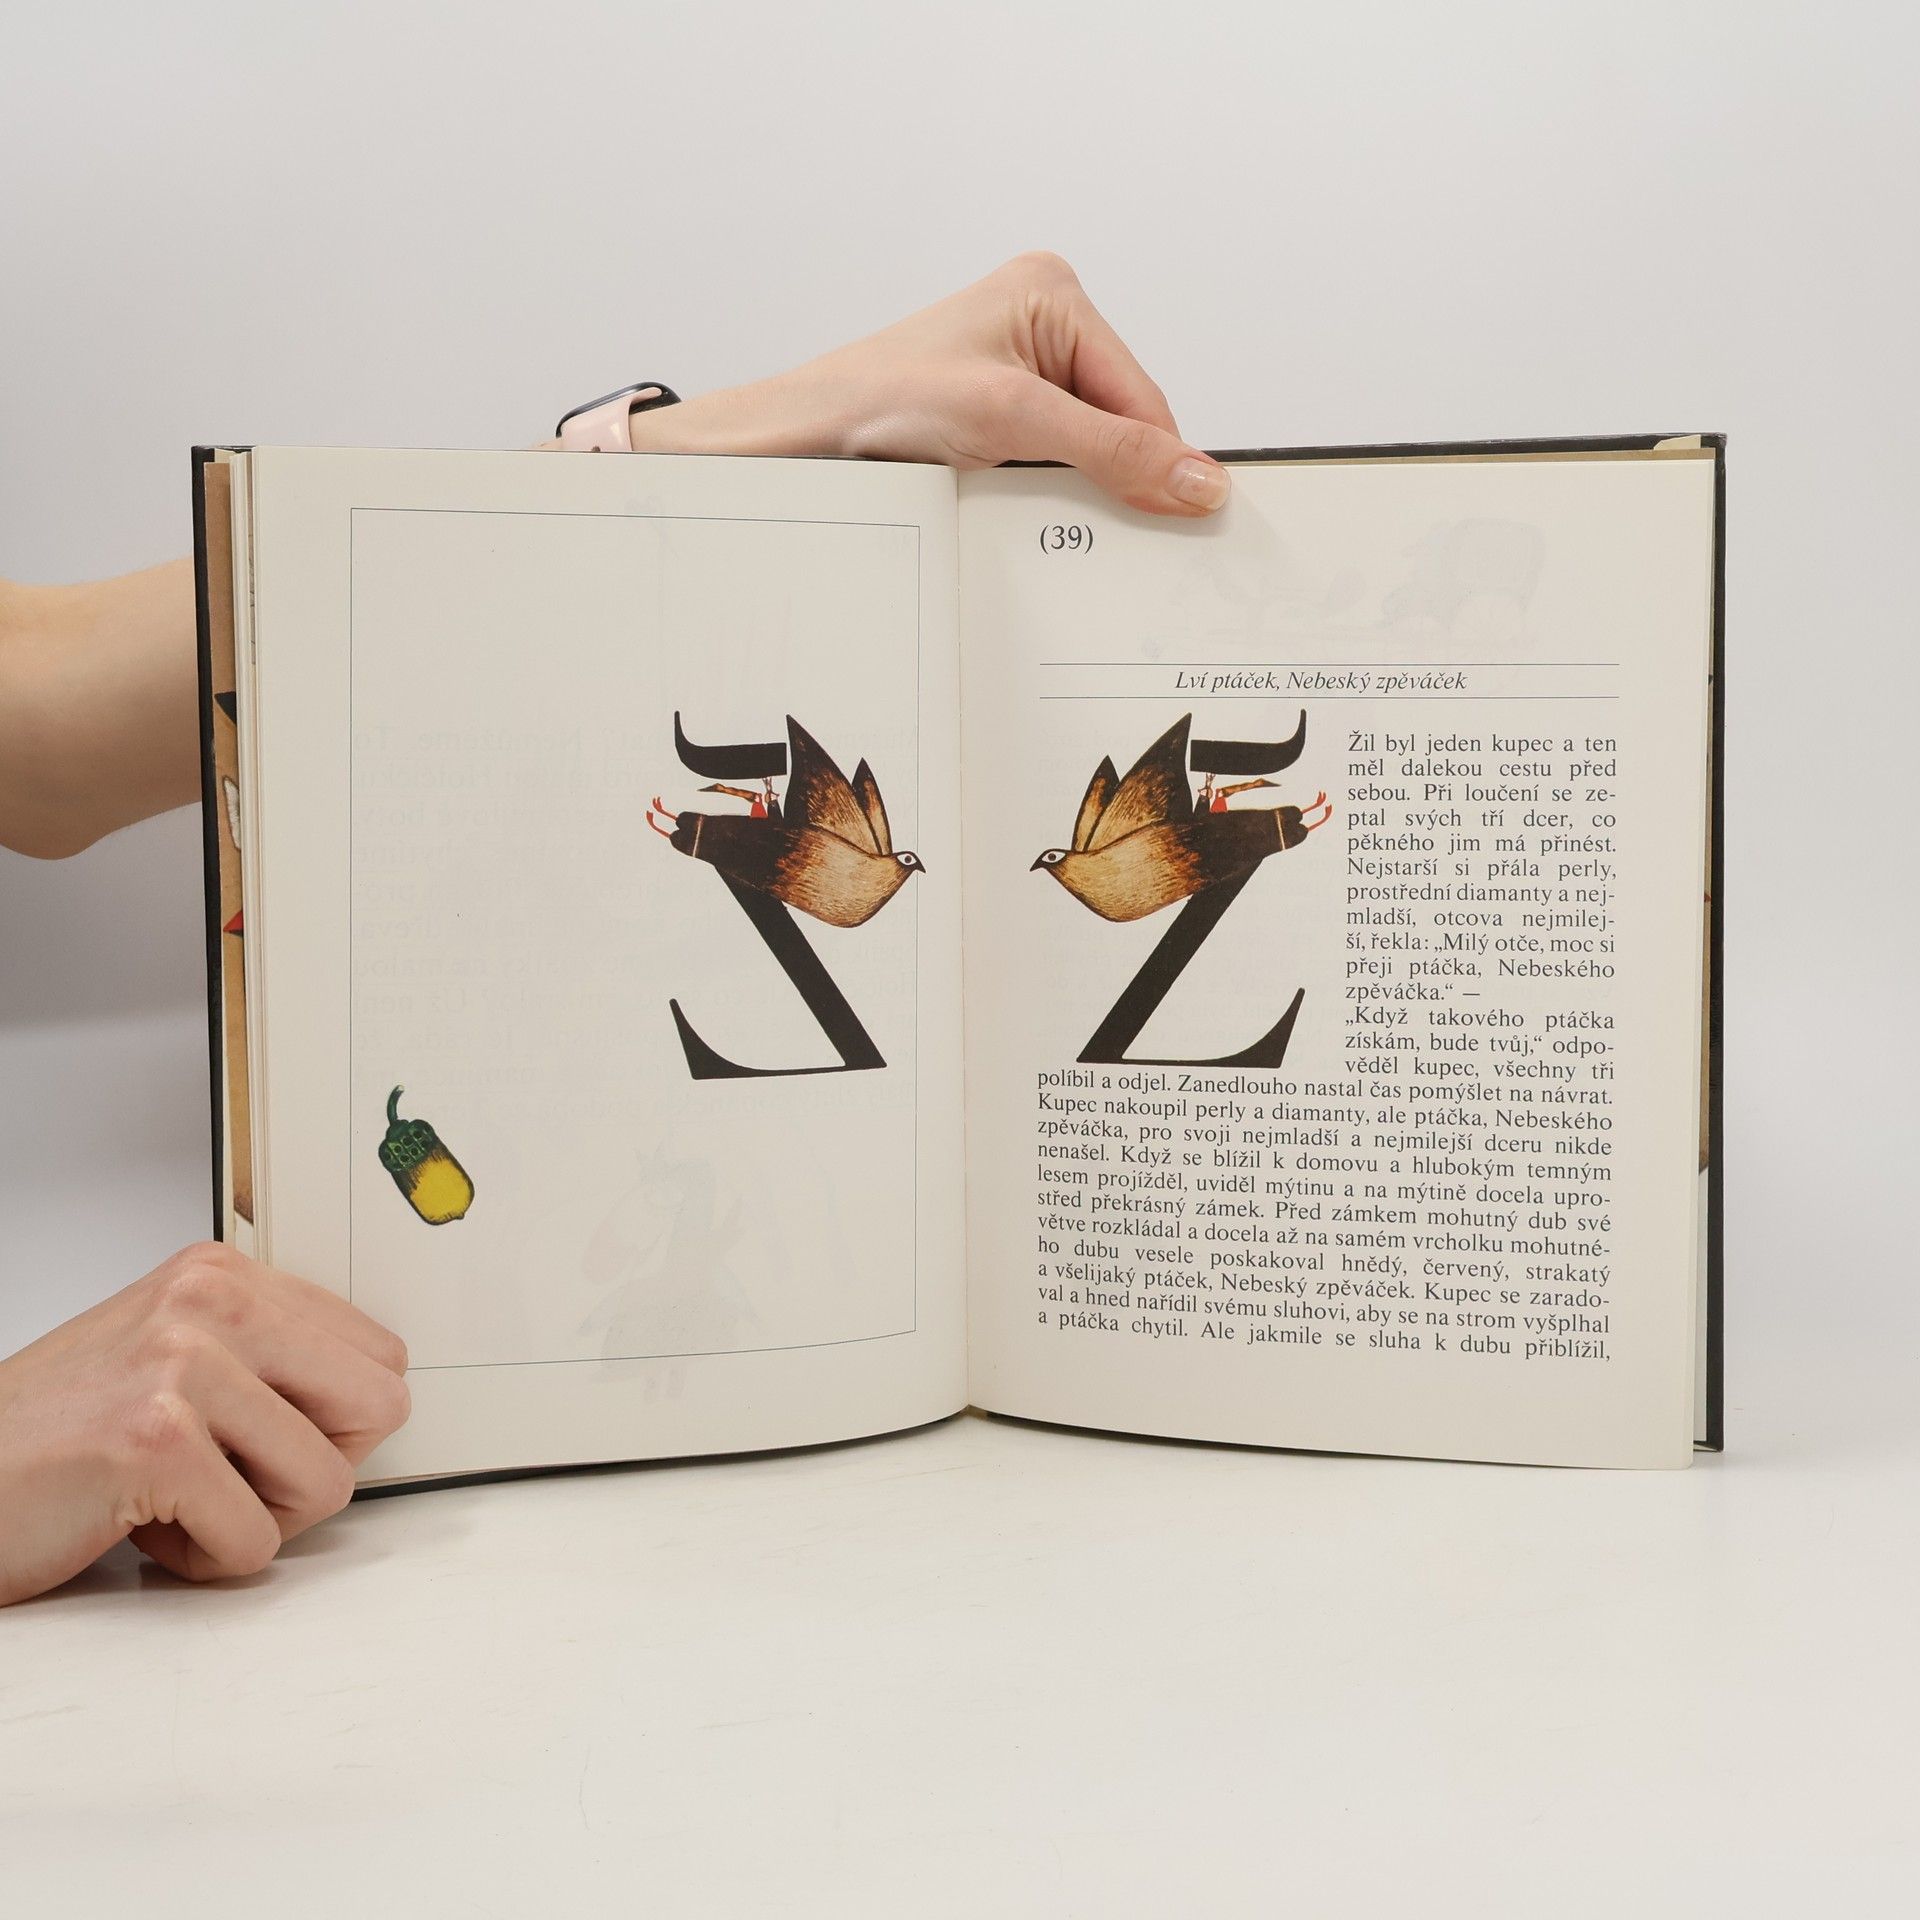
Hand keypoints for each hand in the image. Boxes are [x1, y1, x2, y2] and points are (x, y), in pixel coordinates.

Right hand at [0, 1242, 409, 1604]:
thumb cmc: (57, 1438)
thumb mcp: (175, 1359)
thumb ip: (270, 1359)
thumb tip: (379, 1397)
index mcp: (224, 1274)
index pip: (381, 1354)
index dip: (337, 1422)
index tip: (266, 1440)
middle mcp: (211, 1300)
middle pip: (379, 1406)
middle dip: (316, 1469)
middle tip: (235, 1481)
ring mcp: (183, 1365)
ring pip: (327, 1481)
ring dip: (255, 1521)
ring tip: (175, 1502)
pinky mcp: (157, 1441)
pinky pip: (256, 1540)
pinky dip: (205, 1562)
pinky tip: (140, 1529)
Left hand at [623, 252, 1232, 516]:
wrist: (795, 438)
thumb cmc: (876, 401)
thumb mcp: (1011, 420)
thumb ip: (1112, 449)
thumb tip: (1197, 477)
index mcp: (1053, 293)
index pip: (1142, 393)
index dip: (1161, 460)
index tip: (1187, 519)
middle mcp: (1040, 324)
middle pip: (1120, 422)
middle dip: (1112, 473)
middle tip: (1107, 527)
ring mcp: (1016, 371)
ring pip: (1087, 449)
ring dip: (1074, 488)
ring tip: (1034, 504)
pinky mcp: (993, 417)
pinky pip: (1050, 463)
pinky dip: (1044, 493)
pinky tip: (1017, 506)